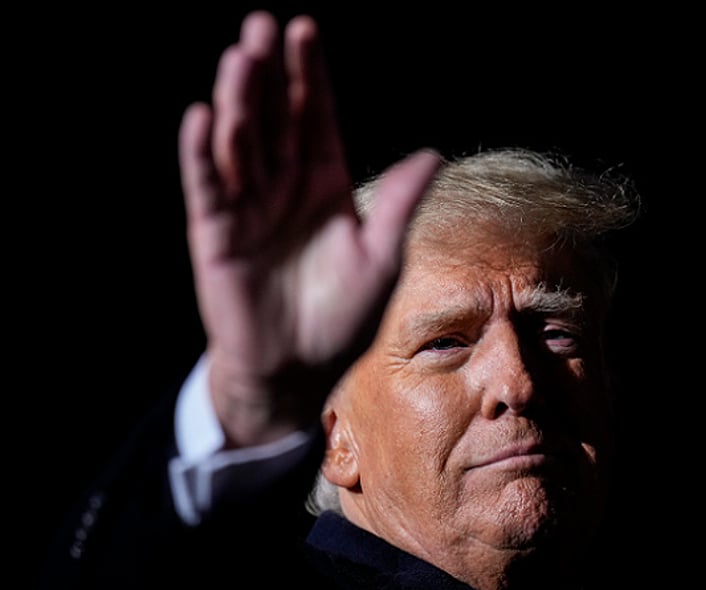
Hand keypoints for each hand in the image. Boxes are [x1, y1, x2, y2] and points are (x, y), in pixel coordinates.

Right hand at [178, 12, 440, 444]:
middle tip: (262, 25)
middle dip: (269, 75)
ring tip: (240, 59)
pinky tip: (203, 117)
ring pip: (240, 145)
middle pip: (274, 119)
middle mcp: (284, 186)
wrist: (296, 369)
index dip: (309, 77)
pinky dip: (202, 155)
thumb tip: (434, 154)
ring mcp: (247, 207)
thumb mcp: (380, 259)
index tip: (304, 29)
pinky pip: (207, 188)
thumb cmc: (343, 317)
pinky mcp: (215, 233)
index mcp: (324, 185)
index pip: (315, 119)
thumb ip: (398, 205)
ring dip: (238, 104)